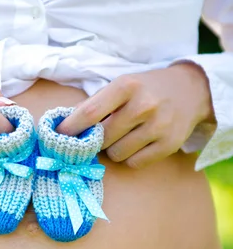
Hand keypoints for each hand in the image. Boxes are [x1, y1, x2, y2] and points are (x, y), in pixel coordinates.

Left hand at [57, 64, 214, 168]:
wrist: (192, 89)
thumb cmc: (144, 89)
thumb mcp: (120, 86)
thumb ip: (94, 105)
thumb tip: (63, 130)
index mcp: (126, 86)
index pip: (89, 112)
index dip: (70, 128)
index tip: (57, 136)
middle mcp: (143, 105)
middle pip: (101, 138)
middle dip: (93, 140)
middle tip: (97, 135)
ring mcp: (159, 126)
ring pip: (116, 154)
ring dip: (112, 149)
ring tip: (122, 136)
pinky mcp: (169, 144)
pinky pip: (134, 163)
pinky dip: (130, 157)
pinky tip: (136, 143)